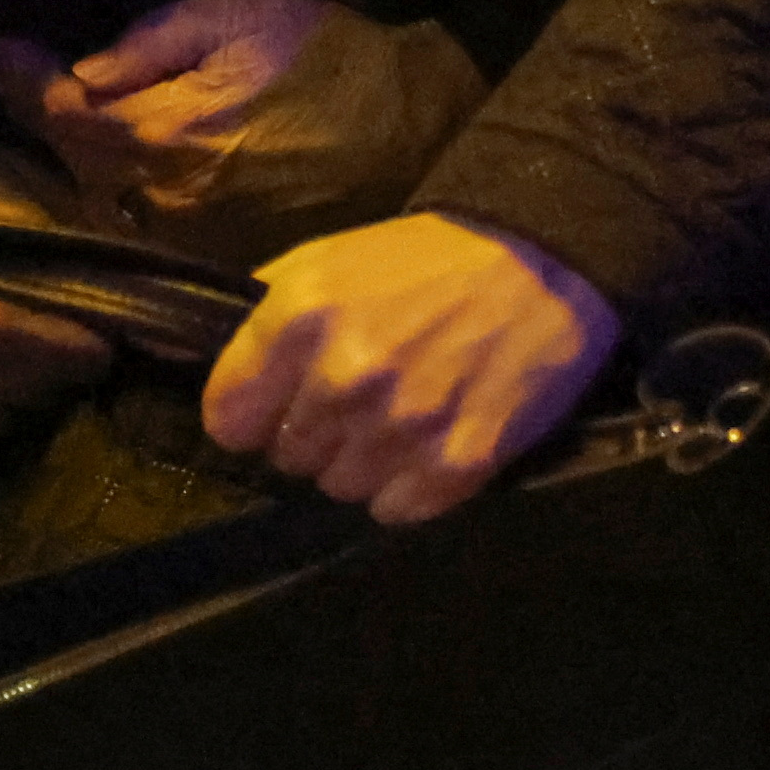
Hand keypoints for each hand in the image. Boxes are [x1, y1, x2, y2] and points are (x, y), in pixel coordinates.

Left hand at [0, 0, 485, 263]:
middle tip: (68, 95)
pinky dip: (141, 221)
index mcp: (170, 134)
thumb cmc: (328, 59)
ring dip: (100, 181)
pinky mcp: (229, 278)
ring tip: (122, 142)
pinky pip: (156, 254)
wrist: (419, 127)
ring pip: (110, 222)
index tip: (2, 58)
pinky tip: (157, 189)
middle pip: (77, 177)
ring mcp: (200, 253)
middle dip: (68, 135)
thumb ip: (152, 42)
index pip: (61, 118)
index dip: (21, 84)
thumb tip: (81, 77)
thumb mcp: (240, 15)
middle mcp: (173, 206)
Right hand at [0, 109, 115, 438]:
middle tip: (64, 308)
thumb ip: (80, 242)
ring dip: (31, 378)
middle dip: (71, 351)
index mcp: (0, 315)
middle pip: (60, 387)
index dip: (110, 325)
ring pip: (17, 410)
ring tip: (24, 327)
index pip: (96, 353)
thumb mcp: (20, 187)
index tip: (109, 302)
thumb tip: (142, 278)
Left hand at [201, 213, 618, 525]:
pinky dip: (406, 485)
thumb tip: (228, 374)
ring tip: (396, 415)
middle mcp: (345, 377)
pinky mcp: (456, 465)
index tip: (272, 404)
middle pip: (285, 457)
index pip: (227, 418)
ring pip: (338, 488)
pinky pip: (394, 511)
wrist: (542, 261)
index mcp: (302, 316)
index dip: (249, 412)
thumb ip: (270, 315)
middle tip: (354, 398)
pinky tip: (427, 440)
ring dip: (359, 461)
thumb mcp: (330, 257)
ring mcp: (402, 427)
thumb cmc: (428, 258)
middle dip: (310, 432)